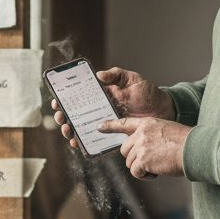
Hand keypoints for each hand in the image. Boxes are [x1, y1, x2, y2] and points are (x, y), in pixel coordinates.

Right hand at [51, 66, 175, 150]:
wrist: (161, 111)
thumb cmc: (146, 93)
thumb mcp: (132, 79)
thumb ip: (116, 75)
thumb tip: (99, 75)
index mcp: (100, 95)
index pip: (78, 96)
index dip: (65, 99)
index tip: (58, 101)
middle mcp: (98, 110)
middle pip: (74, 114)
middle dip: (63, 117)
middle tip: (61, 118)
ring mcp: (103, 124)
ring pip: (80, 128)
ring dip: (69, 131)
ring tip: (67, 131)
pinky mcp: (110, 136)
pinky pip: (93, 141)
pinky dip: (83, 143)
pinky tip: (77, 143)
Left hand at [99, 117, 190, 179]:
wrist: (194, 149)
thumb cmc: (186, 143)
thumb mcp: (166, 131)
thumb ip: (151, 137)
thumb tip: (141, 151)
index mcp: (148, 123)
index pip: (125, 123)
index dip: (111, 126)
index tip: (100, 127)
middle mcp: (141, 133)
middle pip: (125, 150)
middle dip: (135, 158)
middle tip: (151, 161)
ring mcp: (141, 146)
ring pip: (130, 163)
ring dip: (142, 168)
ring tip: (159, 165)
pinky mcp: (143, 160)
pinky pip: (136, 172)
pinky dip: (145, 176)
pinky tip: (157, 171)